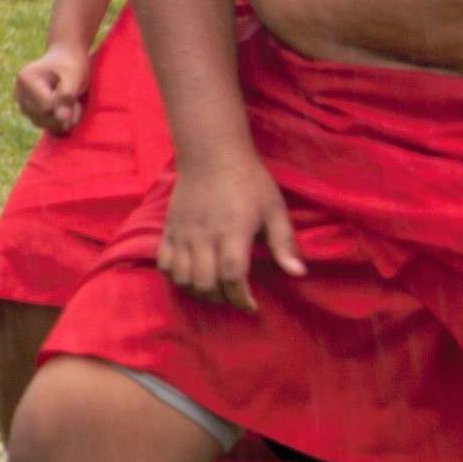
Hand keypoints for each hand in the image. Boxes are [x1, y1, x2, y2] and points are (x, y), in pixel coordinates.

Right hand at [12, 42, 94, 136]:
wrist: (65, 58)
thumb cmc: (71, 65)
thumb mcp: (75, 76)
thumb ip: (67, 96)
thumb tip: (61, 119)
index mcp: (25, 79)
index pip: (46, 106)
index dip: (64, 106)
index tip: (76, 98)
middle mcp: (18, 91)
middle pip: (42, 116)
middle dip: (63, 114)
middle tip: (76, 102)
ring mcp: (20, 101)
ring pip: (40, 122)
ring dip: (60, 119)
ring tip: (70, 104)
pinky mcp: (26, 109)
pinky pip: (40, 123)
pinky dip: (55, 121)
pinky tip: (63, 109)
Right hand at [156, 152, 300, 306]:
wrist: (211, 155)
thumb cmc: (249, 181)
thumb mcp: (275, 209)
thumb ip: (284, 243)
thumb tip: (298, 273)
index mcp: (233, 232)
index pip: (231, 276)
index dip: (240, 298)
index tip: (251, 306)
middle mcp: (204, 236)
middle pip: (204, 282)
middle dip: (221, 298)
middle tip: (234, 297)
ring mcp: (183, 233)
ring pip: (182, 277)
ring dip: (198, 291)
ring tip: (214, 290)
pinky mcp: (169, 229)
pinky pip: (164, 263)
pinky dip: (176, 277)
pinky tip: (191, 277)